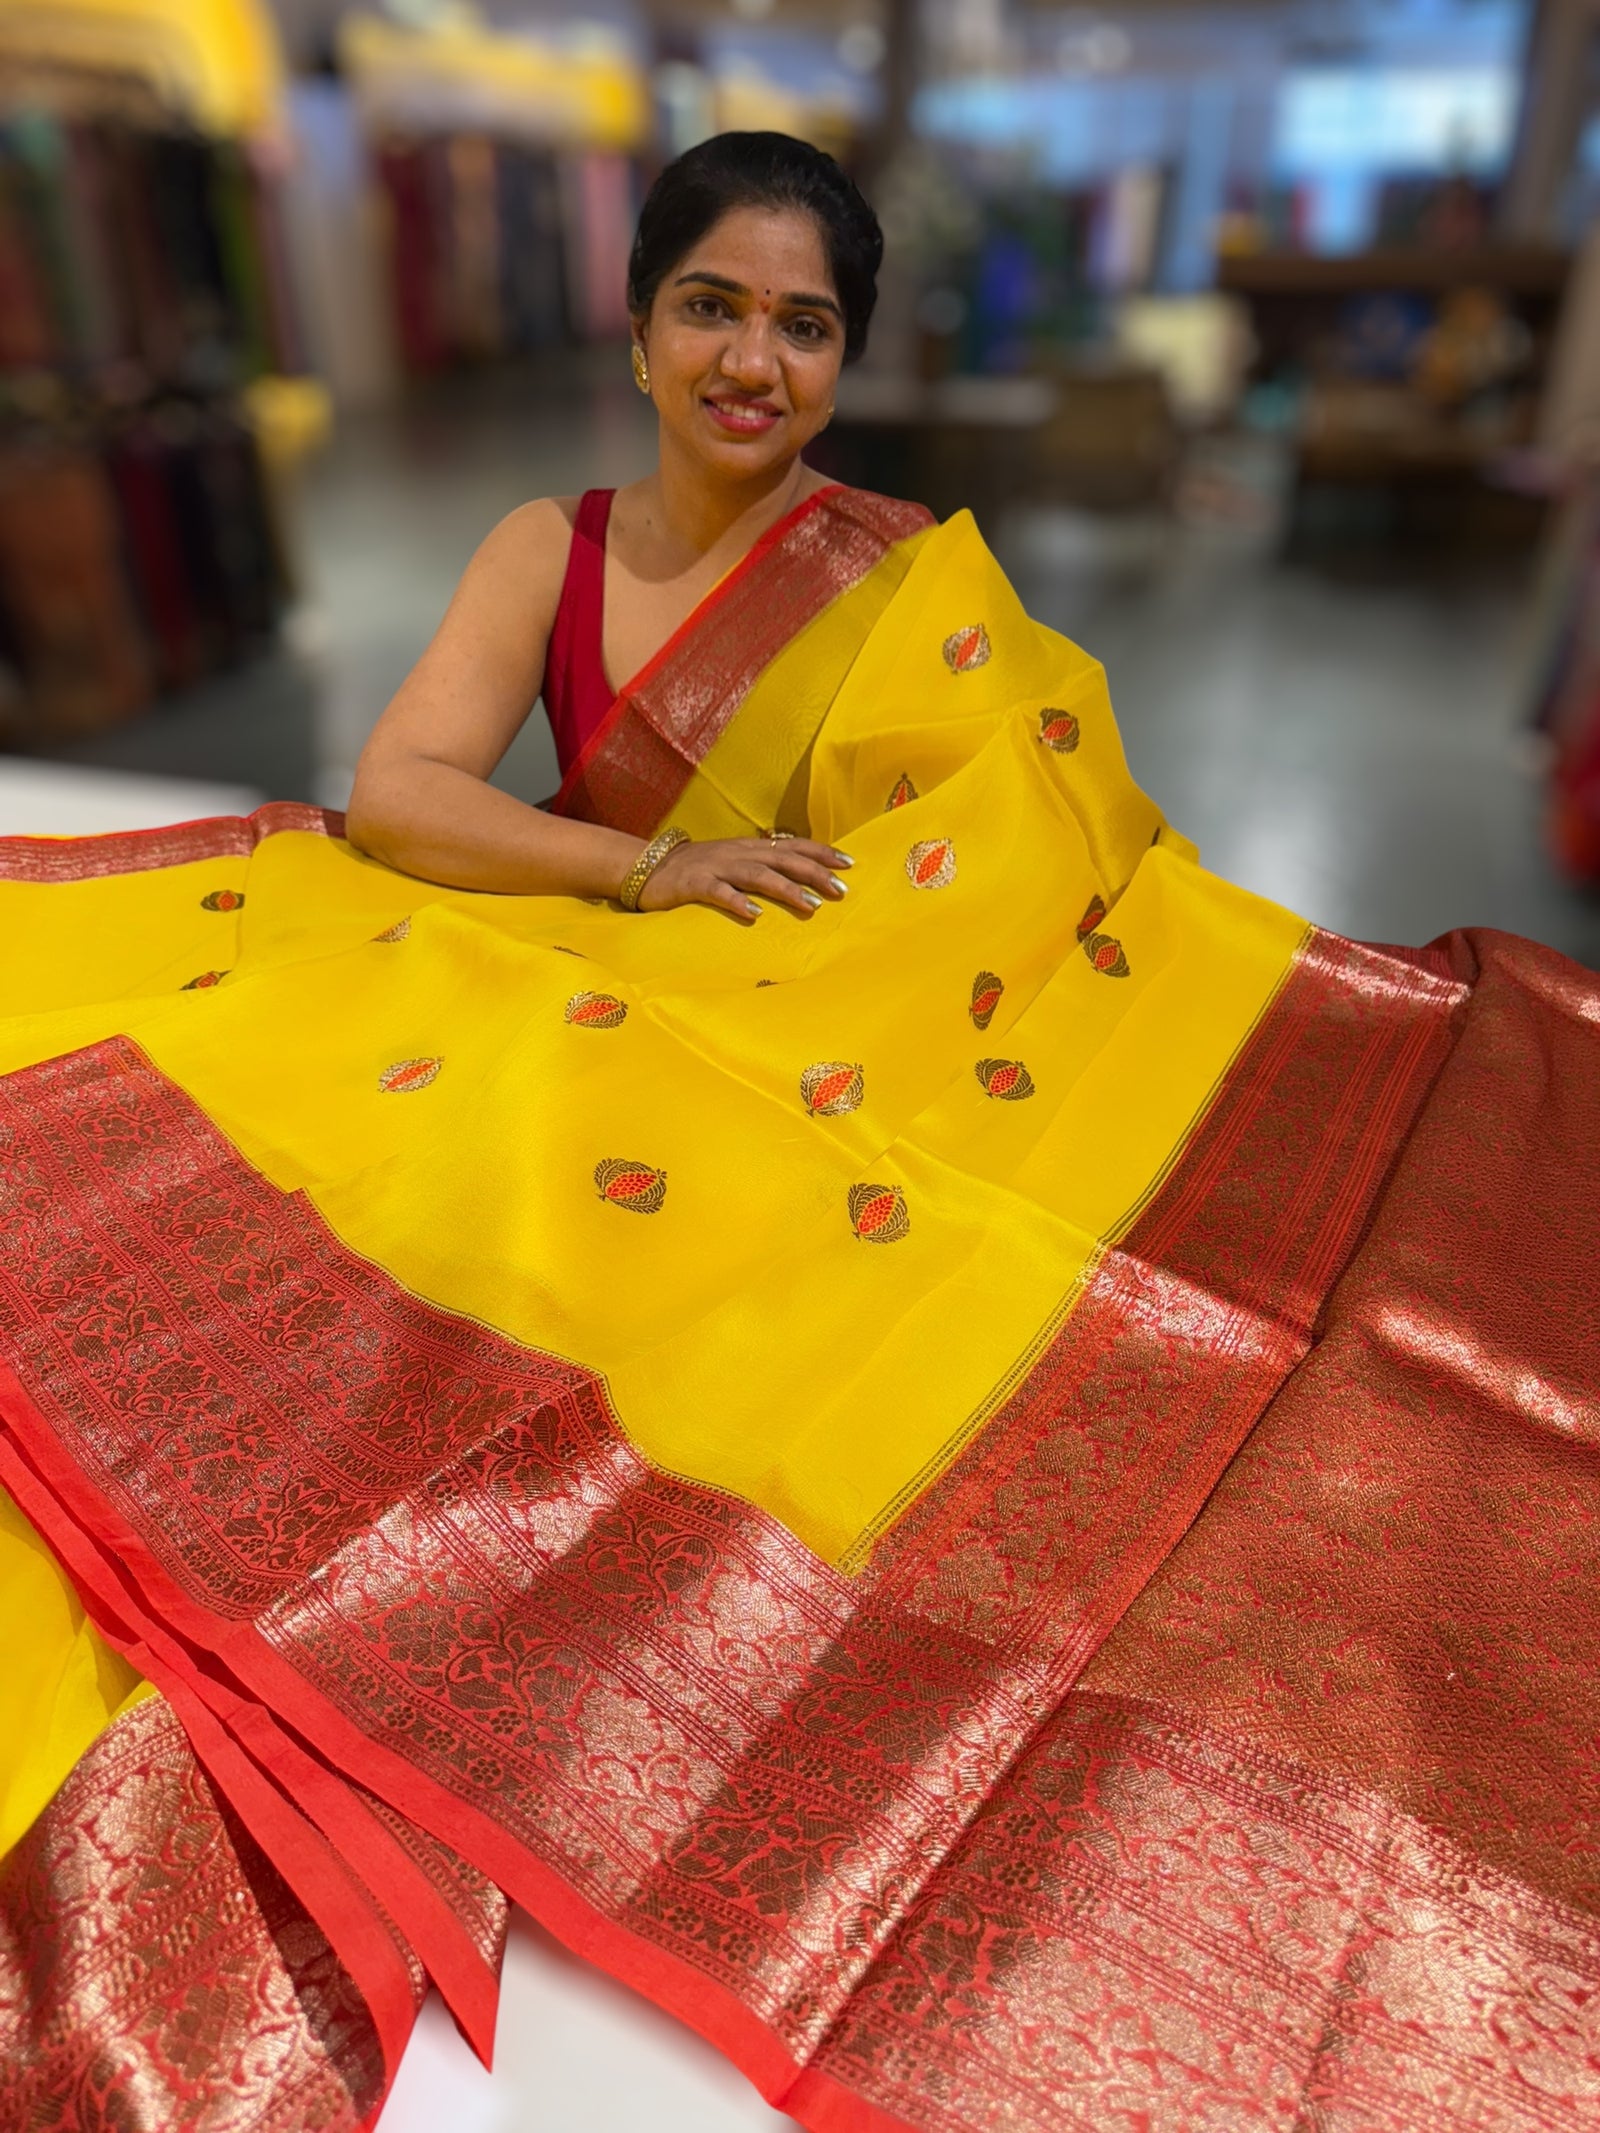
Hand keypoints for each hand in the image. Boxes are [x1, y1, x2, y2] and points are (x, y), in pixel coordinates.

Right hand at [637, 835, 851, 921]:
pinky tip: (754, 915)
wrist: (650, 867)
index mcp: (750, 847)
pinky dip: (737, 902)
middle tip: (841, 890)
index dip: (821, 853)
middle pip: (783, 860)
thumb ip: (764, 866)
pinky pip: (718, 892)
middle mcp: (738, 853)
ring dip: (786, 889)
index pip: (793, 846)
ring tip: (810, 905)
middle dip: (814, 873)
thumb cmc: (699, 869)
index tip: (849, 863)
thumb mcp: (735, 862)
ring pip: (757, 875)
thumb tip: (801, 876)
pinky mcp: (695, 884)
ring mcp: (716, 867)